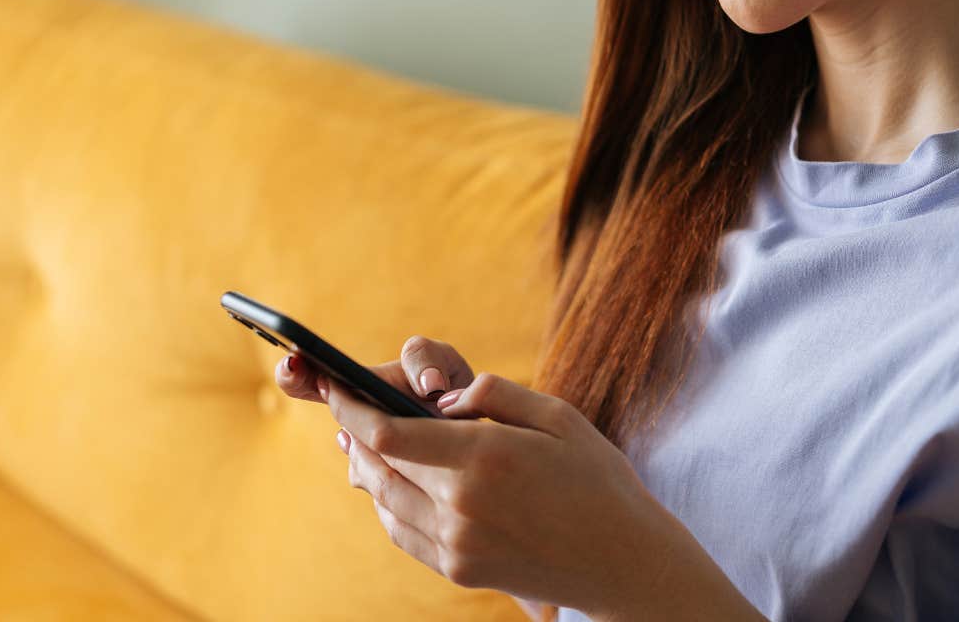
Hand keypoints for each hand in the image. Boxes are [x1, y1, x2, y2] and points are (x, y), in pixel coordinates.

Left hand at [276, 336, 675, 614]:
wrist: (624, 562)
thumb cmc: (597, 479)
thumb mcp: (558, 416)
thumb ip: (495, 395)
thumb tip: (442, 398)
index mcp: (484, 457)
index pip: (387, 432)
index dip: (350, 407)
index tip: (335, 386)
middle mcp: (461, 505)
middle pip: (377, 464)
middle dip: (354, 432)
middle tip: (345, 407)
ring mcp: (457, 544)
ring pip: (383, 500)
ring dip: (367, 467)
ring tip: (363, 441)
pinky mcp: (459, 571)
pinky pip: (401, 532)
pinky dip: (386, 503)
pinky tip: (393, 484)